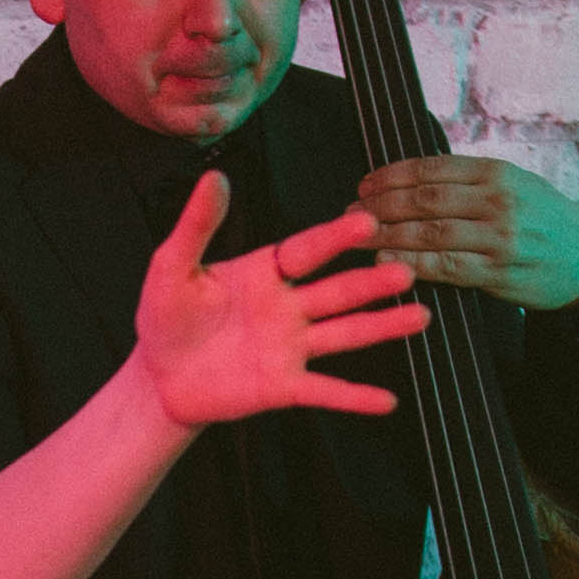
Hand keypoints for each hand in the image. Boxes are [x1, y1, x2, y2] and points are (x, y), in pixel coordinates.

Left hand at [134, 181, 425, 432]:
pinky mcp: (284, 386)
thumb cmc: (166, 318)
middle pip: (338, 291)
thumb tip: (215, 177)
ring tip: (420, 317)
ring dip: (382, 327)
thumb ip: (197, 225)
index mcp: (265, 273)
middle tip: (407, 270)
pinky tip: (388, 401)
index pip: (308, 251)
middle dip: (372, 282)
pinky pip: (325, 390)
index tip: (367, 223)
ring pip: (344, 335)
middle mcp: (287, 307)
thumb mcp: (172, 266)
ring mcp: (290, 347)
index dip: (335, 239)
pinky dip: (355, 397)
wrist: (158, 378)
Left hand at [355, 155, 578, 311]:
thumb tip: (412, 180)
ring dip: (387, 234)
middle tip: (351, 212)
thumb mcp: (515, 185)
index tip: (365, 184)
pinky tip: (388, 261)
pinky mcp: (499, 272)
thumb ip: (469, 182)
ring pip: (430, 233)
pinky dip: (412, 263)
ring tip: (359, 236)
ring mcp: (500, 237)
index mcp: (498, 173)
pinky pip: (446, 267)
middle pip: (425, 199)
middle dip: (380, 205)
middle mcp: (499, 201)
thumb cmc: (544, 221)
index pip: (433, 168)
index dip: (392, 176)